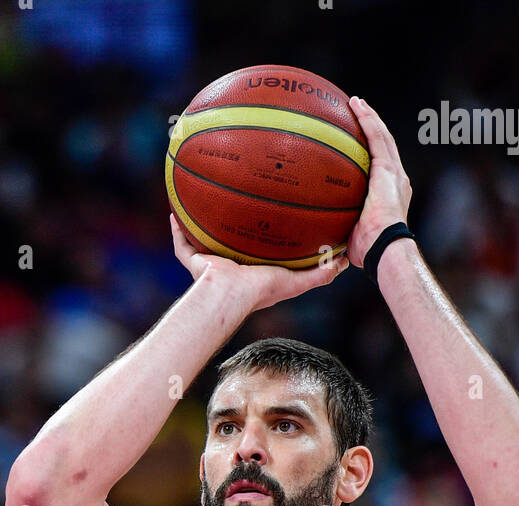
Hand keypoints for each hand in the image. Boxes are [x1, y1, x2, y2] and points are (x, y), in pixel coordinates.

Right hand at [169, 212, 348, 312]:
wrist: (230, 295)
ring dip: (200, 221)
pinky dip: (176, 230)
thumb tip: (345, 261)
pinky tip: (174, 211)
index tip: (267, 213)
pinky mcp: (193, 261)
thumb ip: (320, 273)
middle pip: (227, 239)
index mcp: (251, 269)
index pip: (255, 248)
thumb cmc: (261, 291)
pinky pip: (181, 243)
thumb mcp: (296, 281)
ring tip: (201, 196)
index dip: (259, 233)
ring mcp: (209, 263)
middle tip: (235, 198)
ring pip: (201, 238)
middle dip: (228, 223)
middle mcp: (228, 265)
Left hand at [346, 97, 412, 267]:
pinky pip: (378, 138)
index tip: (357, 140)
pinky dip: (368, 120)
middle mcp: (396, 180)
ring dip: (369, 117)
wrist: (385, 249)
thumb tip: (318, 241)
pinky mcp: (388, 170)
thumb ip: (338, 230)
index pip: (381, 166)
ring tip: (356, 102)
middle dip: (372, 127)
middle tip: (357, 112)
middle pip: (384, 146)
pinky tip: (357, 106)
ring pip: (382, 137)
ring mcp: (394, 173)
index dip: (371, 151)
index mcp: (390, 194)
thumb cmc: (368, 251)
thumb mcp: (350, 237)